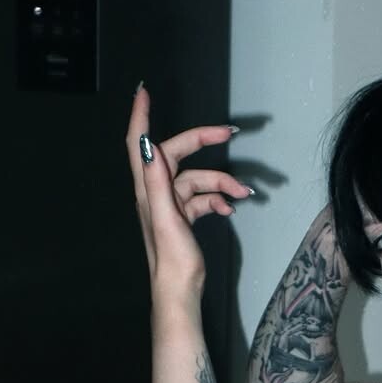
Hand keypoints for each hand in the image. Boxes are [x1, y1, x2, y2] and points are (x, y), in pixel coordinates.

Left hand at [126, 85, 251, 298]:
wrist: (180, 290)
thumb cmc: (172, 259)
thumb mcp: (166, 218)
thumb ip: (157, 181)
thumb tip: (149, 144)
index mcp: (148, 188)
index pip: (139, 143)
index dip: (140, 116)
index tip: (144, 92)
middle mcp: (157, 192)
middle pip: (178, 154)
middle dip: (203, 143)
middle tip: (228, 133)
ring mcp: (171, 205)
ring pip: (198, 180)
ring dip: (221, 183)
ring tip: (242, 194)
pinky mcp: (184, 218)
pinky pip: (203, 199)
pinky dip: (218, 200)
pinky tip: (229, 208)